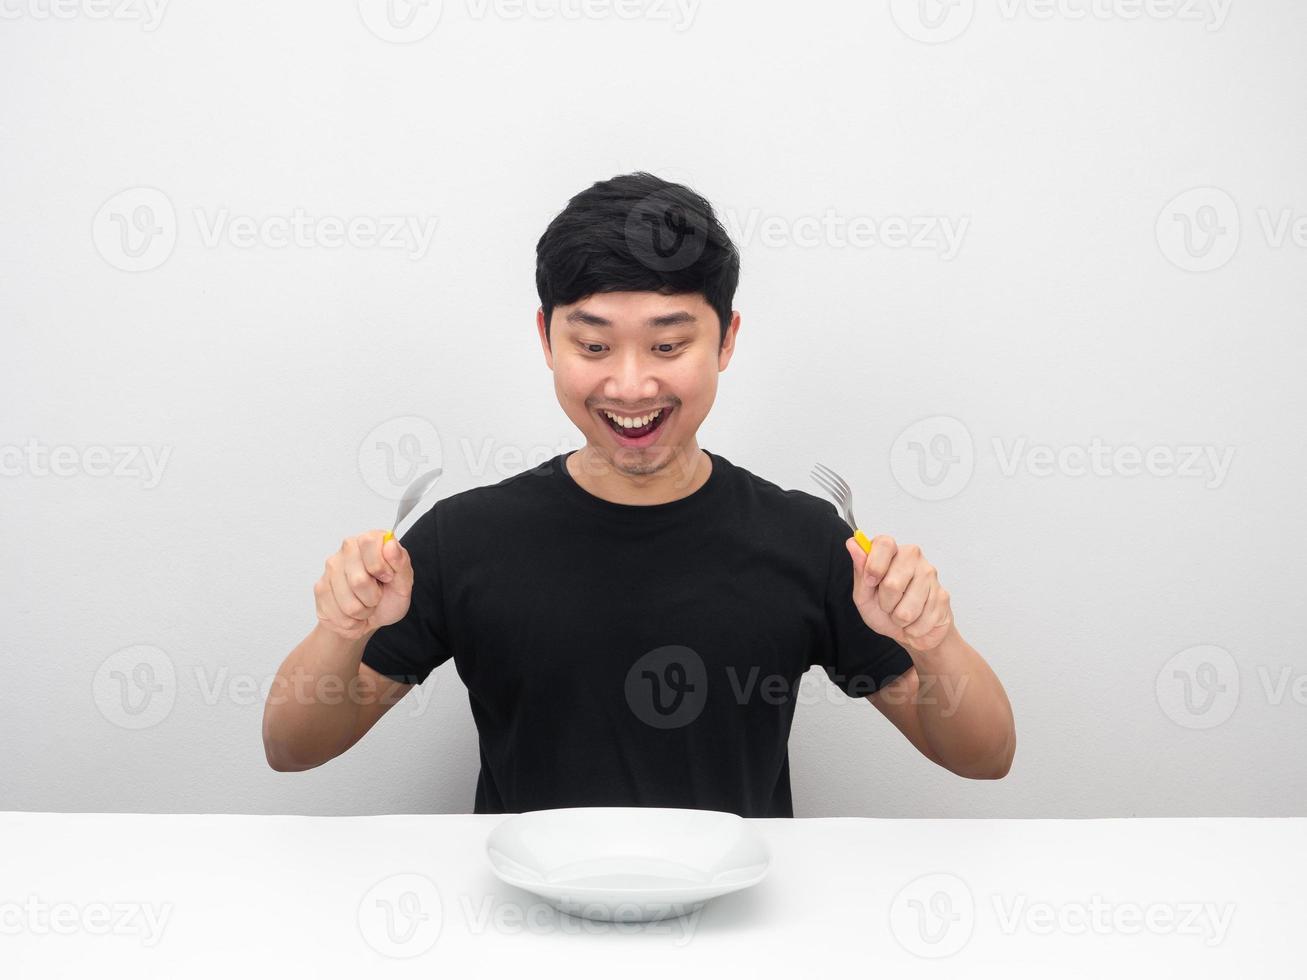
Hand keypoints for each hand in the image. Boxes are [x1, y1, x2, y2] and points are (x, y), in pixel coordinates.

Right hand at [313, 531, 413, 639]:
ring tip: (365, 603)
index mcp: (372, 540)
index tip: (387, 577)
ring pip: (348, 602)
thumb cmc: (389, 598)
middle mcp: (348, 549)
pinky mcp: (320, 587)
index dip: (380, 566)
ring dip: (362, 610)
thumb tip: (390, 544)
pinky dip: (351, 620)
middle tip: (377, 595)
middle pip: (358, 580)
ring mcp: (331, 567)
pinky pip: (337, 613)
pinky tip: (353, 611)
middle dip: (373, 597)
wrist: (369, 620)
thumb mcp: (404, 583)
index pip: (369, 542)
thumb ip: (401, 563)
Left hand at [844, 534, 953, 653]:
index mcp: (892, 551)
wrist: (910, 632)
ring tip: (901, 614)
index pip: (885, 543)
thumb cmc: (885, 610)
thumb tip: (853, 543)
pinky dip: (913, 628)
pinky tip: (916, 620)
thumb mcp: (864, 594)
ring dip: (899, 619)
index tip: (870, 582)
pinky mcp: (943, 596)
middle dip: (885, 604)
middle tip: (888, 605)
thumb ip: (860, 571)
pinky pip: (921, 621)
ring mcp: (931, 575)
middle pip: (892, 584)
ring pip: (907, 609)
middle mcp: (913, 557)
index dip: (874, 566)